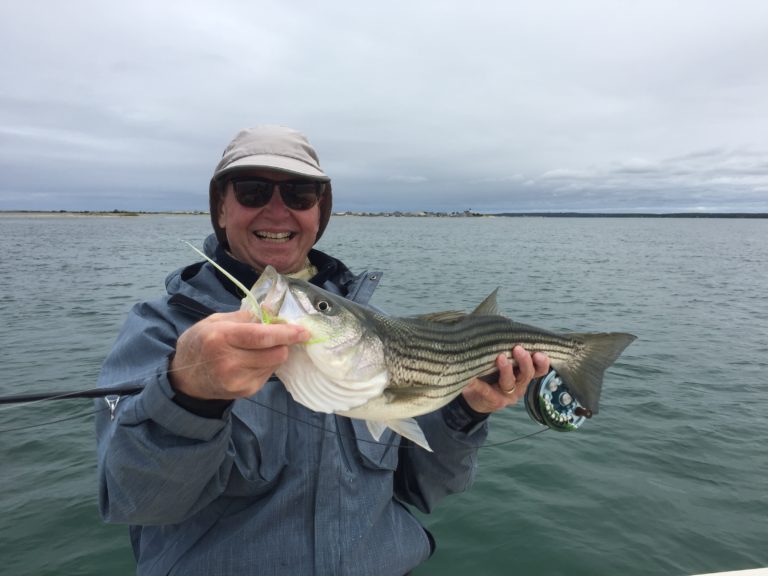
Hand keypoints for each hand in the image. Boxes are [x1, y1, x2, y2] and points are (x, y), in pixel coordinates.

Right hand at [169, 309, 309, 399]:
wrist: (185, 379)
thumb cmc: (200, 343)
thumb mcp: (216, 321)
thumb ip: (246, 315)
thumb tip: (272, 310)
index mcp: (221, 338)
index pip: (262, 337)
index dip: (287, 333)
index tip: (304, 331)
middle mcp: (229, 362)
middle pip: (275, 353)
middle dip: (284, 342)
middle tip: (280, 335)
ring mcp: (238, 380)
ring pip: (275, 363)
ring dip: (275, 353)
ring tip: (259, 348)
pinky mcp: (245, 391)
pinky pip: (268, 374)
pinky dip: (266, 364)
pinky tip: (252, 360)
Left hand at [462, 346, 549, 413]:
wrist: (476, 400)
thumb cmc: (491, 376)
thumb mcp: (504, 365)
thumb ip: (508, 351)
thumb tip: (505, 327)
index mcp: (524, 376)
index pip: (539, 370)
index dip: (542, 363)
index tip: (539, 353)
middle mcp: (519, 386)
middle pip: (527, 374)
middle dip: (525, 361)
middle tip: (518, 349)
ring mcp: (507, 395)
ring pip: (509, 382)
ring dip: (506, 369)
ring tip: (500, 357)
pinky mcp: (492, 401)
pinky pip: (486, 391)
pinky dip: (478, 384)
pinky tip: (471, 378)